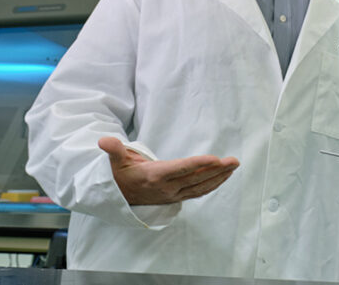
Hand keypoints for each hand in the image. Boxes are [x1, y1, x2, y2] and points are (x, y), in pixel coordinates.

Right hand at [98, 137, 239, 205]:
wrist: (116, 196)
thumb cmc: (119, 174)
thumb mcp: (115, 161)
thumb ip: (114, 150)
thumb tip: (104, 141)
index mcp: (155, 176)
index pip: (181, 169)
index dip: (199, 164)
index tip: (216, 159)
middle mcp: (166, 187)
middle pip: (196, 178)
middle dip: (217, 170)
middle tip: (234, 161)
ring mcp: (173, 194)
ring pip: (200, 186)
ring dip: (219, 177)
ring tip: (233, 166)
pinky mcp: (176, 197)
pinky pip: (198, 192)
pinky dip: (212, 185)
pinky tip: (223, 177)